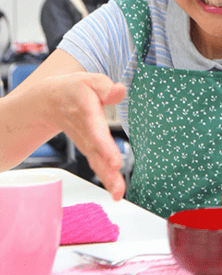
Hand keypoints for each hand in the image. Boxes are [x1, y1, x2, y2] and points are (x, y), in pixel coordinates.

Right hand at [44, 73, 126, 200]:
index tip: (115, 162)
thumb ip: (105, 87)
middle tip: (117, 186)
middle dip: (107, 170)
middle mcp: (86, 133)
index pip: (97, 133)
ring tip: (118, 193)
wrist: (49, 102)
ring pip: (97, 163)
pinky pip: (98, 165)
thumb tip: (120, 91)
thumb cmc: (74, 89)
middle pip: (97, 154)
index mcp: (86, 114)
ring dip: (108, 179)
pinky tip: (116, 191)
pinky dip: (107, 178)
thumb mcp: (89, 81)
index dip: (105, 148)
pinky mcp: (90, 149)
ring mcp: (86, 143)